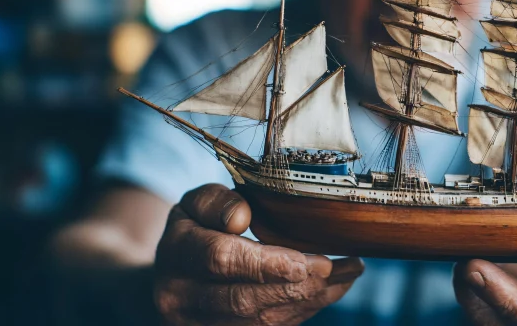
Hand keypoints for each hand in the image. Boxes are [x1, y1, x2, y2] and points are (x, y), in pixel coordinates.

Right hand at [153, 184, 363, 324]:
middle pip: (243, 299)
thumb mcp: (196, 204)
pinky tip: (331, 289)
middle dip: (294, 285)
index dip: (265, 262)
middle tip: (331, 267)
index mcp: (176, 254)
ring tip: (345, 273)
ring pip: (260, 321)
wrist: (171, 277)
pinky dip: (304, 310)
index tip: (303, 261)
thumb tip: (242, 216)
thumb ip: (217, 203)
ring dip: (308, 299)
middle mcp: (181, 298)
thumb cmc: (193, 230)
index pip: (220, 259)